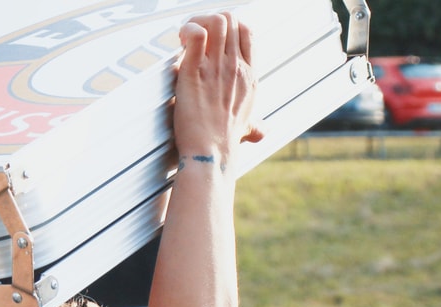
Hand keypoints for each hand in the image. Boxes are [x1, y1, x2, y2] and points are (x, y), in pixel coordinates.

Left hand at [174, 12, 263, 163]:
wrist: (210, 153)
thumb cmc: (223, 142)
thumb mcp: (246, 127)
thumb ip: (254, 124)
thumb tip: (260, 132)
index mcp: (249, 75)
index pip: (247, 31)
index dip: (229, 26)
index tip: (212, 40)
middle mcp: (235, 67)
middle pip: (231, 20)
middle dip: (209, 20)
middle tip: (193, 38)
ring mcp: (216, 68)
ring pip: (216, 21)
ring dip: (197, 22)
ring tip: (185, 38)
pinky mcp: (194, 72)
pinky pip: (196, 35)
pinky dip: (187, 30)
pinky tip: (180, 42)